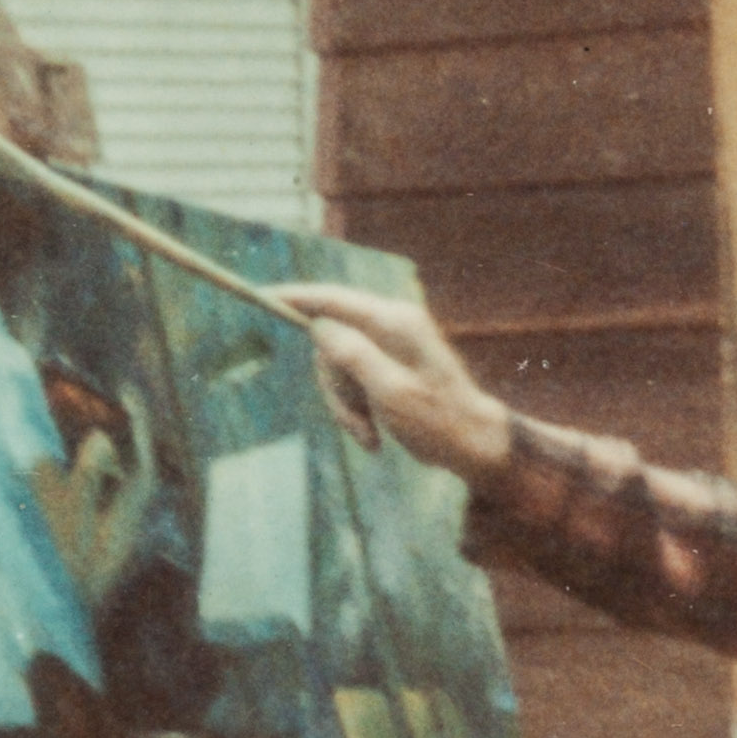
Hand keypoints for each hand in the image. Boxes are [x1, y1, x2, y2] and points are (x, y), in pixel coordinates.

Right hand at [286, 284, 514, 485]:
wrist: (472, 443)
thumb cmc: (438, 421)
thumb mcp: (390, 393)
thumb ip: (354, 355)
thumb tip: (319, 325)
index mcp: (395, 323)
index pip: (334, 299)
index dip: (296, 296)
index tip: (263, 294)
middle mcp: (393, 323)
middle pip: (330, 340)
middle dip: (332, 385)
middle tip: (353, 422)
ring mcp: (392, 341)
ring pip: (338, 363)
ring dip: (345, 403)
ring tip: (368, 435)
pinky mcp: (389, 360)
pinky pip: (352, 377)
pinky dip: (355, 407)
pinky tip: (374, 434)